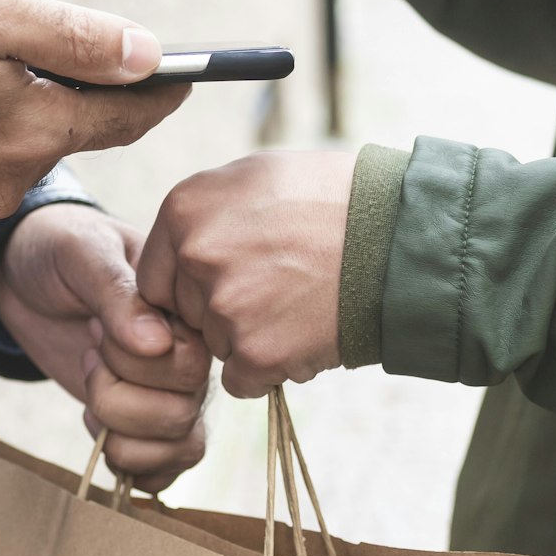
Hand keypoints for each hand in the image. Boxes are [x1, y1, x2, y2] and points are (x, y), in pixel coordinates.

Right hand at [0, 0, 189, 229]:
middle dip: (63, 89)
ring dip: (3, 109)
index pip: (127, 118)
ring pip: (12, 148)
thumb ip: (72, 36)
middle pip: (65, 131)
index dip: (161, 91)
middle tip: (27, 41)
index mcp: (34, 131)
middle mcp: (8, 182)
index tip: (187, 75)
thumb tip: (147, 53)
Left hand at [0, 203, 211, 491]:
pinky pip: (168, 469)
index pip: (191, 366)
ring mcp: (169, 393)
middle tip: (90, 356)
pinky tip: (98, 430)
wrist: (26, 272)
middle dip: (117, 398)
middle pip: (182, 414)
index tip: (96, 329)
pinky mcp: (143, 422)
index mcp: (187, 312)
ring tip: (91, 396)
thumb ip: (118, 294)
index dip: (134, 363)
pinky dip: (133, 466)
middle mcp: (190, 356)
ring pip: (181, 447)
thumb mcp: (81, 253)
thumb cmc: (58, 250)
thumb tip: (157, 345)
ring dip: (121, 435)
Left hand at [138, 151, 354, 398]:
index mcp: (184, 210)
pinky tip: (305, 332)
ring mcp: (224, 308)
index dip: (190, 284)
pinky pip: (244, 378)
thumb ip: (205, 213)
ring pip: (217, 345)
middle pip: (188, 313)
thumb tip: (180, 249)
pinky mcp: (256, 353)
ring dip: (251, 337)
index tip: (229, 279)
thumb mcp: (256, 177)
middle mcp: (194, 257)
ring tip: (300, 300)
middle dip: (221, 310)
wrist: (400, 236)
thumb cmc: (333, 197)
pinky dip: (271, 368)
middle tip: (277, 284)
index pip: (155, 277)